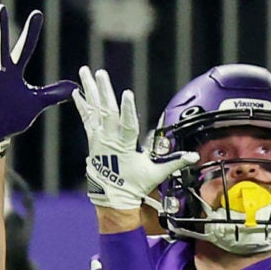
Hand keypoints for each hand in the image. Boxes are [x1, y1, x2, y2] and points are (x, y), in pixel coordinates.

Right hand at [0, 5, 76, 153]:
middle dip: (1, 29)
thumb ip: (53, 94)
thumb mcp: (36, 102)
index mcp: (14, 72)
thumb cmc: (13, 114)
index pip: (24, 48)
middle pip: (1, 47)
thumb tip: (74, 88)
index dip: (31, 32)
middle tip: (1, 8)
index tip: (37, 13)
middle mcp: (0, 74)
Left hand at [74, 65, 193, 213]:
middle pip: (107, 112)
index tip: (127, 93)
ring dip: (90, 90)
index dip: (128, 110)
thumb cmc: (134, 186)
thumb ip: (174, 162)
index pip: (128, 126)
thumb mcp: (156, 174)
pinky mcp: (93, 140)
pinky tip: (76, 91)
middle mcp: (110, 140)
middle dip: (105, 91)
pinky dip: (82, 105)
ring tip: (85, 72)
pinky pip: (87, 118)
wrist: (113, 198)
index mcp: (126, 147)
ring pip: (94, 110)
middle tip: (101, 73)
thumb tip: (194, 157)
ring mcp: (99, 139)